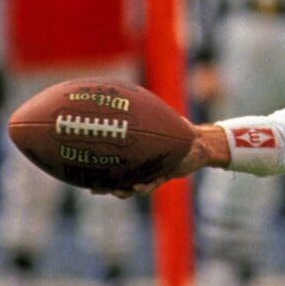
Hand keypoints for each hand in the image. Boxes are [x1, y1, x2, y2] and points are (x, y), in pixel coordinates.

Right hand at [94, 123, 230, 198]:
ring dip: (123, 191)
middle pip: (119, 180)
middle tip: (94, 189)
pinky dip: (144, 187)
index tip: (85, 173)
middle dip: (106, 186)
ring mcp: (151, 173)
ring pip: (132, 187)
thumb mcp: (159, 119)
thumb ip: (145, 112)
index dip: (100, 171)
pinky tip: (137, 186)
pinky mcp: (164, 176)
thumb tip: (123, 94)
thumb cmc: (177, 130)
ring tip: (115, 191)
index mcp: (137, 156)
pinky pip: (152, 185)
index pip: (115, 165)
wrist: (198, 144)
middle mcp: (142, 167)